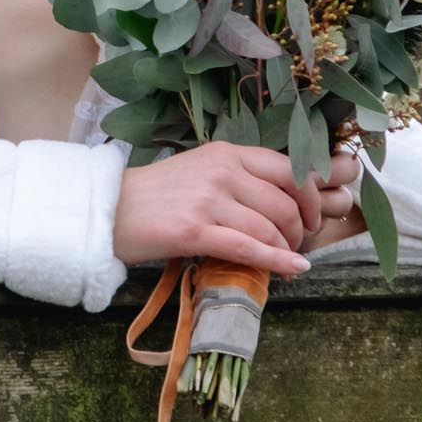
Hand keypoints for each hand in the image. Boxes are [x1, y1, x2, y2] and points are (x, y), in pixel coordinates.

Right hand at [115, 142, 355, 276]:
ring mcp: (207, 200)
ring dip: (286, 249)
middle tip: (296, 244)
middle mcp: (220, 171)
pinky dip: (277, 261)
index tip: (312, 215)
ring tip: (287, 259)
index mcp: (225, 152)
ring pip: (269, 227)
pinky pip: (248, 248)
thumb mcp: (200, 170)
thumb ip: (238, 177)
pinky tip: (292, 269)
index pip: (288, 168)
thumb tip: (284, 201)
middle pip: (284, 202)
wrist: (109, 209)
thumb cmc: (156, 194)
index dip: (310, 195)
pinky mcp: (194, 231)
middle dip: (300, 229)